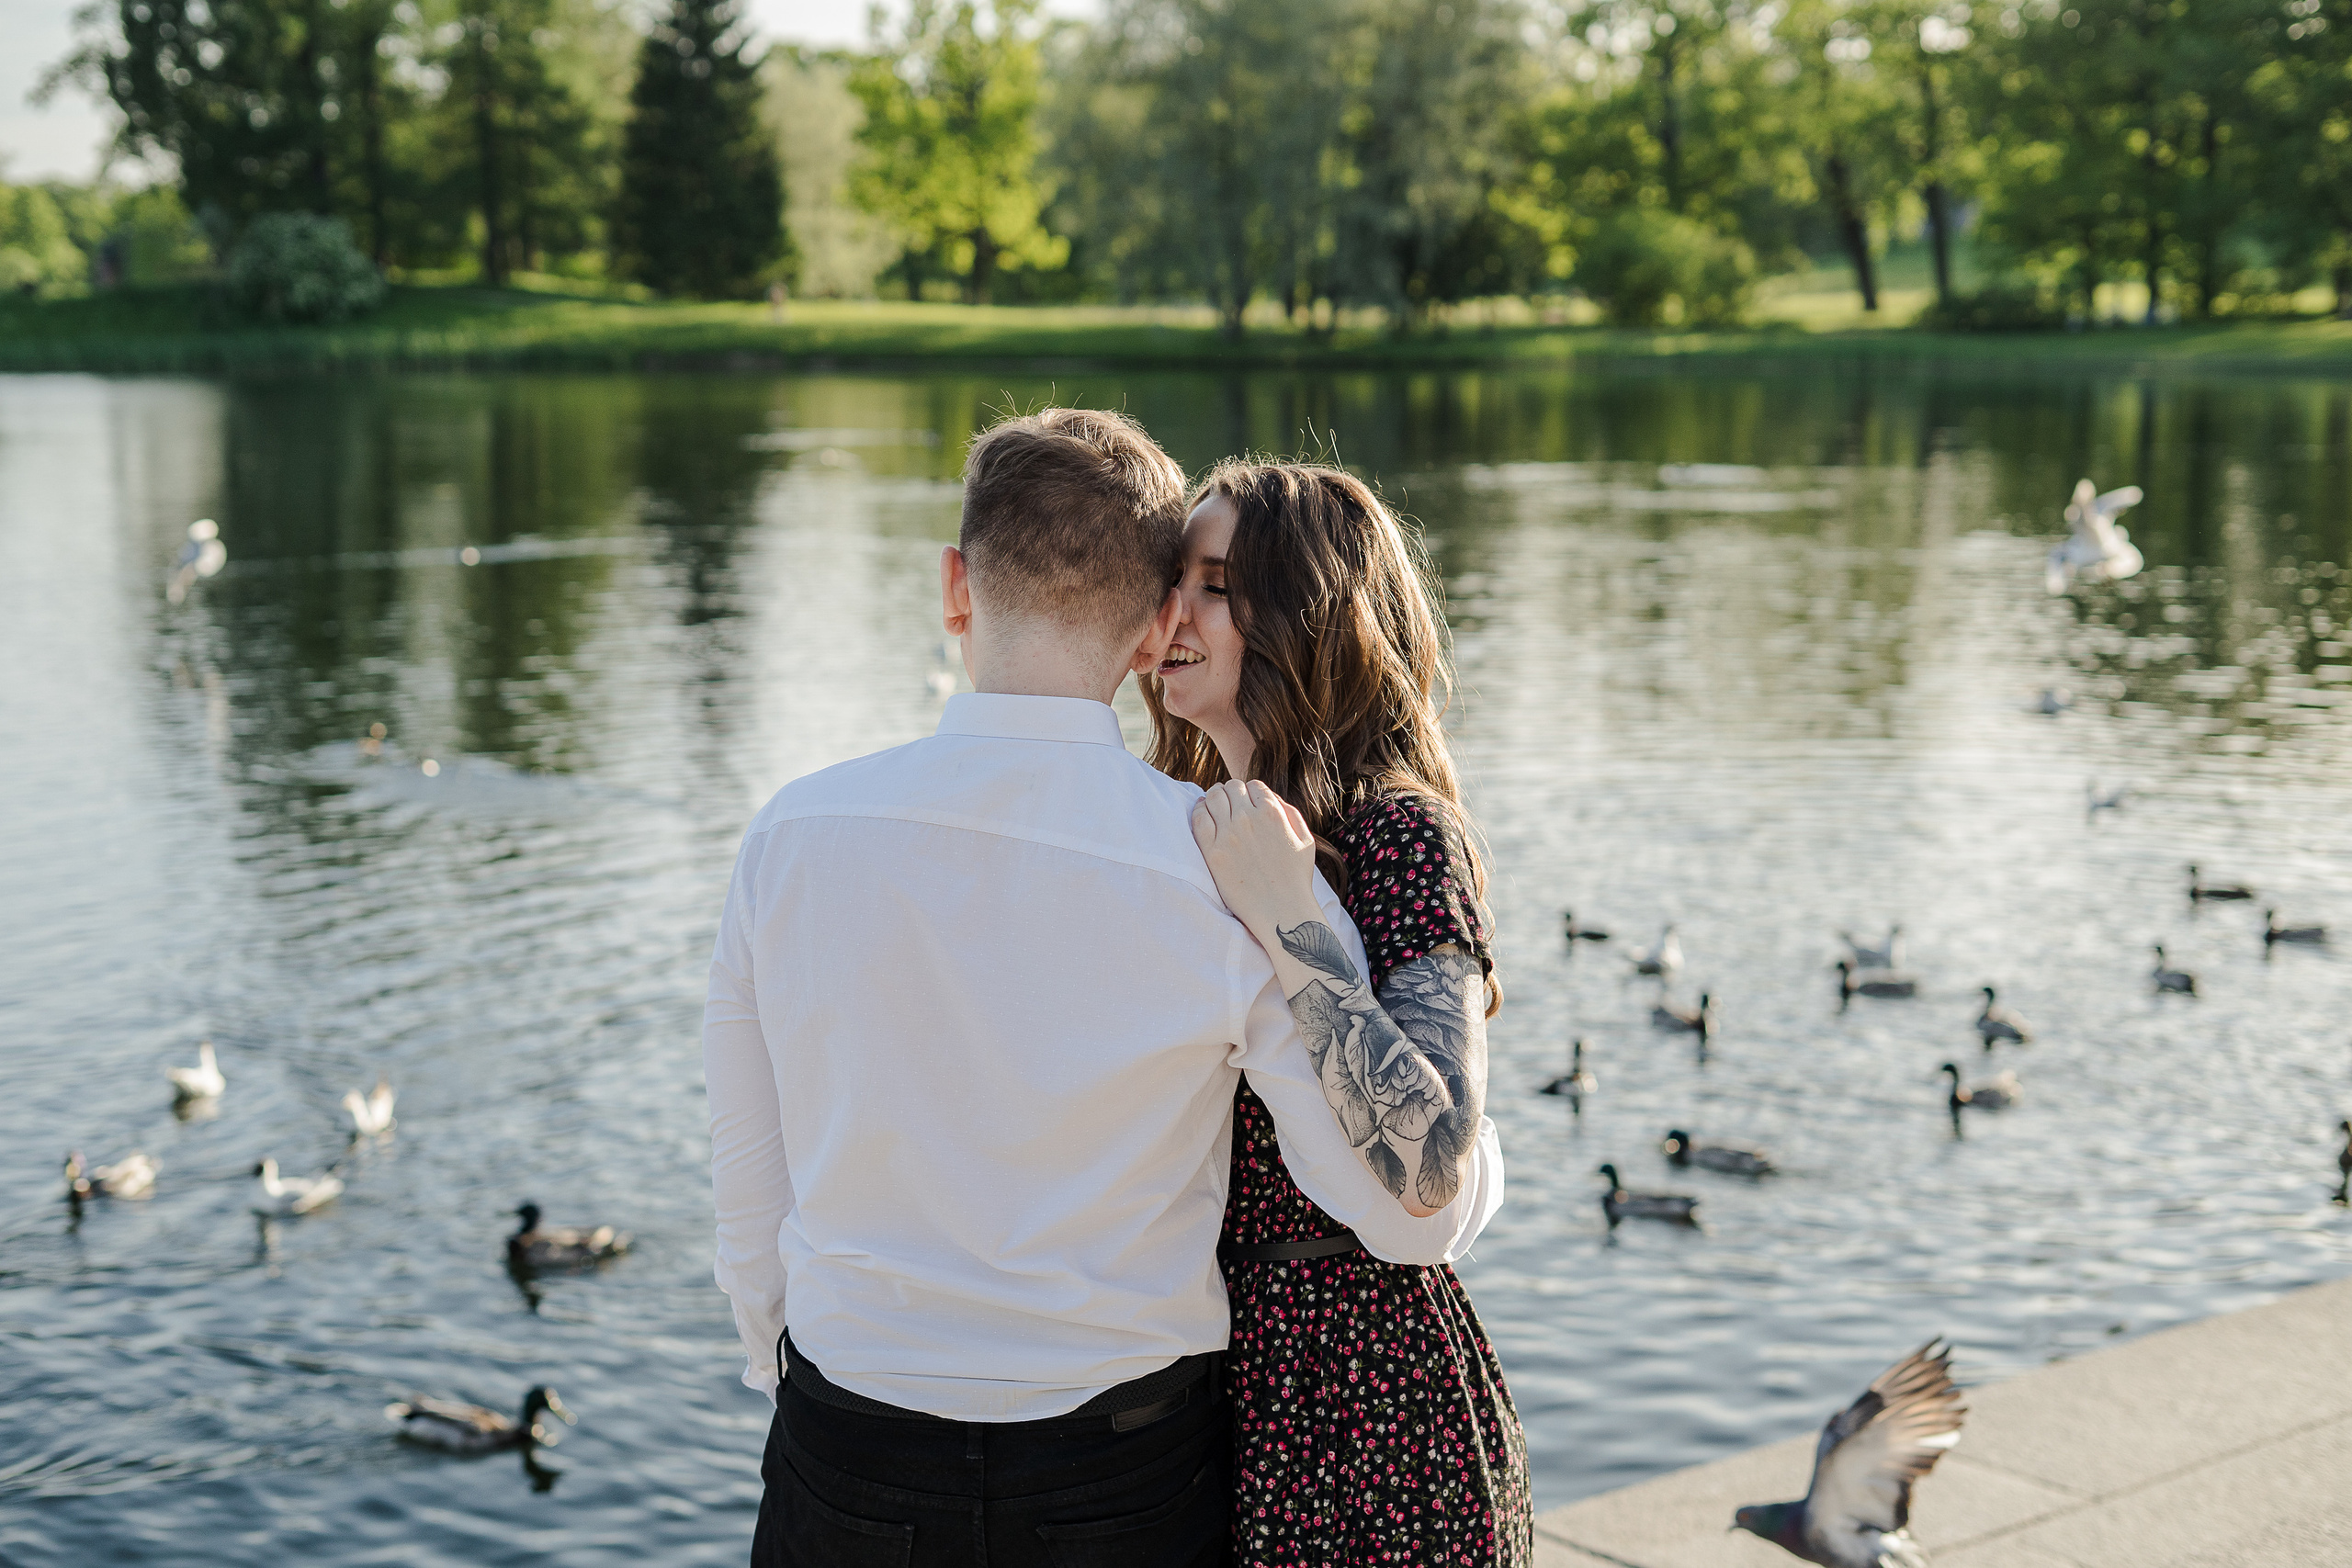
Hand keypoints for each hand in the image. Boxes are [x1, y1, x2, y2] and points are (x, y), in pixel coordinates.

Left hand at [1190, 780, 1318, 936]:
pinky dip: (1199, 810)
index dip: (1250, 792)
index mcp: (1273, 813)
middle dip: (1231, 792)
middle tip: (1229, 801)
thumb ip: (1290, 813)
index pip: (1253, 785)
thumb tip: (1269, 797)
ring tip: (1214, 803)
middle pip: (1231, 788)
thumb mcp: (1305, 840)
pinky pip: (1198, 819)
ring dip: (1214, 797)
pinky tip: (1201, 812)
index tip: (1246, 801)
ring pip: (1213, 798)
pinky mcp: (1213, 852)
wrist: (1281, 911)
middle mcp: (1248, 819)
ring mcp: (1228, 835)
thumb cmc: (1296, 878)